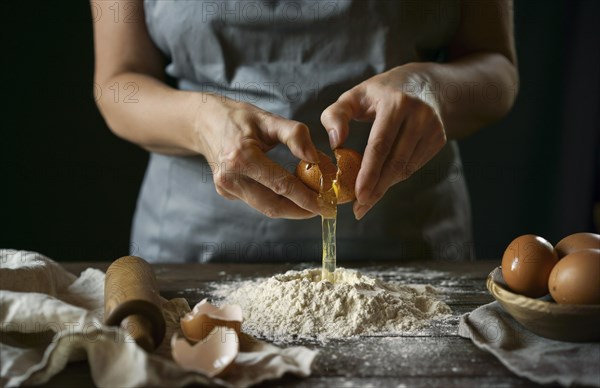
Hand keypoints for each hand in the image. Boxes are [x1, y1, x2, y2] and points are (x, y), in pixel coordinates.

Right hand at [194, 96, 320, 218]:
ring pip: (265, 207)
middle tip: (324, 209)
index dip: (306, 198)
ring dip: (291, 208)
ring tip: (312, 201)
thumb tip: (315, 158)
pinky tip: (290, 193)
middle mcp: (230, 177)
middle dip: (301, 211)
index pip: (280, 185)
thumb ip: (294, 135)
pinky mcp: (226, 192)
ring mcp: (226, 188)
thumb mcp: (268, 119)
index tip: (326, 205)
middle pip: (273, 206)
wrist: (203, 121)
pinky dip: (276, 199)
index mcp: (241, 157)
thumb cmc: (238, 117)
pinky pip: (256, 201)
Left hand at [321, 66, 446, 219]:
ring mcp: (433, 128)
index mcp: (395, 103)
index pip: (380, 145)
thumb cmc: (381, 93)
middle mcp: (419, 116)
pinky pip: (414, 166)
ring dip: (385, 187)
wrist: (425, 84)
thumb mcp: (355, 95)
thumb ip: (336, 115)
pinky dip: (396, 177)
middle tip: (359, 208)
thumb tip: (335, 143)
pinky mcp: (439, 139)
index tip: (358, 195)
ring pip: (406, 168)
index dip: (369, 172)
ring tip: (366, 200)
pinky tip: (382, 182)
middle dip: (376, 189)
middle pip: (395, 162)